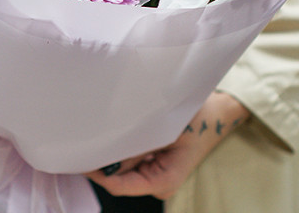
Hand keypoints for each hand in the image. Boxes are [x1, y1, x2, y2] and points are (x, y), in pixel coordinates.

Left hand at [86, 91, 249, 199]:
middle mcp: (157, 183)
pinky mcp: (152, 163)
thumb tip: (106, 146)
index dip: (98, 174)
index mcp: (163, 181)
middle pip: (119, 176)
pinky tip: (114, 133)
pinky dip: (122, 147)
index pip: (121, 186)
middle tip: (82, 140)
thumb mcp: (168, 129)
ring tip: (97, 132)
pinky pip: (130, 158)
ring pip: (123, 166)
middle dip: (102, 160)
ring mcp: (154, 174)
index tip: (80, 159)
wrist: (218, 112)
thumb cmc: (199, 120)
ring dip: (111, 152)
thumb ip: (138, 142)